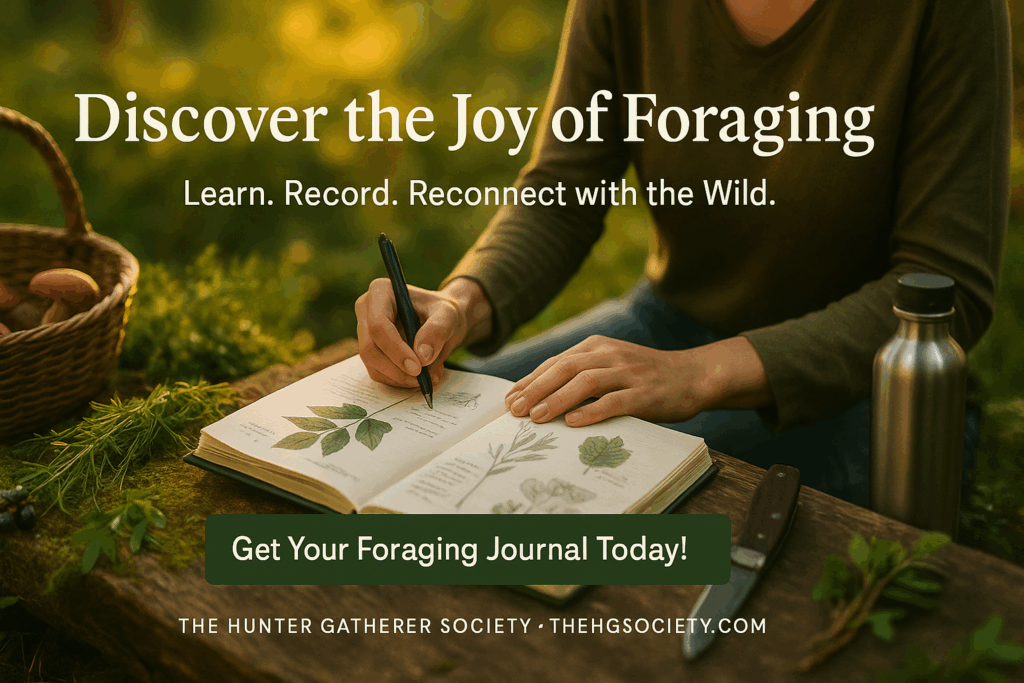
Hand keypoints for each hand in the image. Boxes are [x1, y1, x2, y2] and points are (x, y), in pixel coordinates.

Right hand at [355, 277, 491, 387]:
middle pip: (369, 347)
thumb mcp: (448, 315)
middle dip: (395, 368)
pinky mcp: (371, 350)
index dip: (395, 349)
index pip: (378, 325)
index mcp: (381, 292)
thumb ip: (437, 330)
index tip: (417, 367)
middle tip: (422, 379)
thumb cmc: (442, 312)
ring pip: (372, 363)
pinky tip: (418, 377)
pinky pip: (377, 372)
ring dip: (399, 377)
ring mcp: (365, 332)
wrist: (442, 321)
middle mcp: (366, 310)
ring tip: (428, 377)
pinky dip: (398, 380)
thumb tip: (422, 356)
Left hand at [503, 335, 771, 426]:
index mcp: (598, 346)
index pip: (556, 361)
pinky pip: (614, 401)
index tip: (510, 398)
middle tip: (515, 409)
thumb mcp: (612, 365)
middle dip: (535, 389)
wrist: (694, 375)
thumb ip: (583, 373)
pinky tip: (573, 422)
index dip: (530, 380)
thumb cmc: (646, 376)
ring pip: (585, 383)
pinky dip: (591, 411)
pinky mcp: (645, 393)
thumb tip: (541, 394)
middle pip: (565, 368)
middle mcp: (610, 354)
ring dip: (557, 400)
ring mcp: (628, 372)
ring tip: (536, 417)